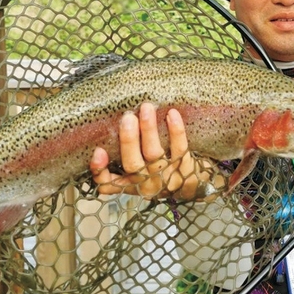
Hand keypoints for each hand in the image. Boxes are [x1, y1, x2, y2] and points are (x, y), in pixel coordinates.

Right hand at [89, 103, 220, 199]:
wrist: (195, 183)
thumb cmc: (160, 170)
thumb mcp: (139, 170)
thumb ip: (124, 153)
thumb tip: (112, 121)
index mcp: (130, 183)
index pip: (107, 183)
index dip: (100, 169)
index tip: (98, 151)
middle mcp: (146, 184)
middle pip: (133, 164)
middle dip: (128, 140)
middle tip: (127, 118)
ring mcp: (166, 178)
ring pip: (154, 154)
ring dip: (149, 130)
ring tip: (146, 109)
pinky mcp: (185, 169)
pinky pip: (180, 149)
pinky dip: (176, 131)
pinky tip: (172, 114)